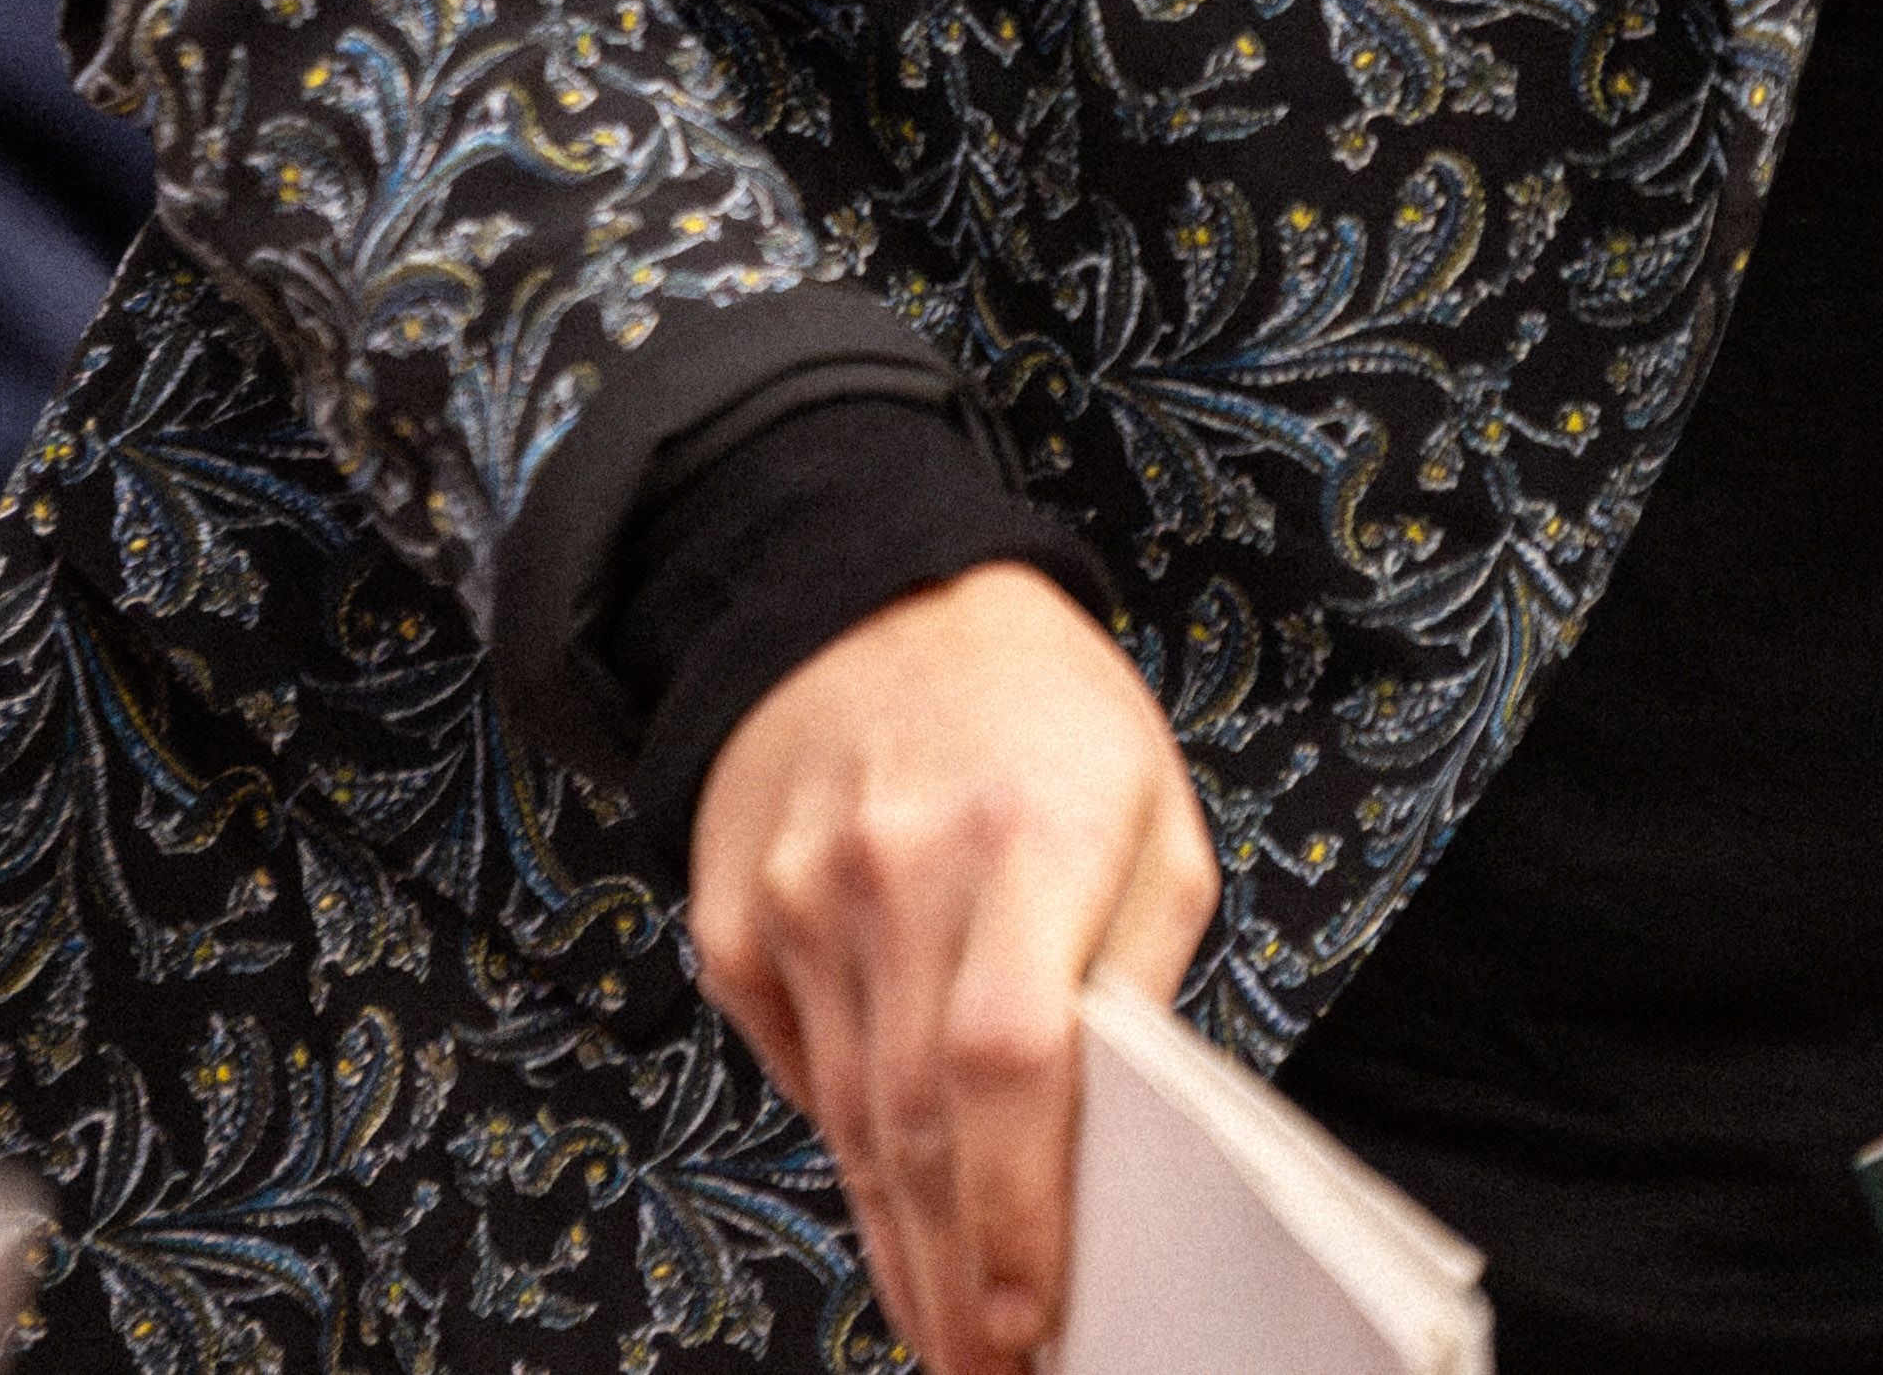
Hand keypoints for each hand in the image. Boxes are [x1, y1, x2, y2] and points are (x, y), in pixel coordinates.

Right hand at [686, 562, 1218, 1374]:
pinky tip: (889, 1212)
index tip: (1032, 1323)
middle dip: (952, 1276)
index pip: (1010, 1064)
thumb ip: (1135, 968)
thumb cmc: (1041, 710)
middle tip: (987, 1372)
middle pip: (914, 1122)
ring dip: (897, 1244)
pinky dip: (843, 1150)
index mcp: (1024, 837)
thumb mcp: (1149, 809)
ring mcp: (796, 900)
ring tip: (946, 1329)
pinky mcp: (733, 922)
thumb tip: (1110, 1136)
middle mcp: (895, 873)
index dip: (1016, 1212)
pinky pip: (792, 1068)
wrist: (859, 586)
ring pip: (848, 1118)